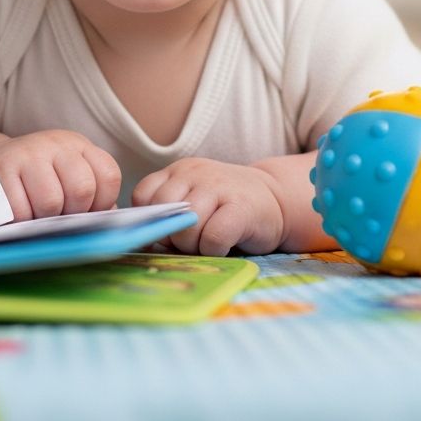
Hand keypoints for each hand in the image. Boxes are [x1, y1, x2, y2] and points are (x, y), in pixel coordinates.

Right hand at [0, 129, 121, 220]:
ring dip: (44, 220)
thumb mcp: (68, 179)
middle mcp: (56, 144)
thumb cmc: (37, 182)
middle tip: (58, 217)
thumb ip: (94, 199)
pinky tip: (17, 214)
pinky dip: (21, 221)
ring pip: (51, 202)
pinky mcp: (1, 168)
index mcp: (79, 146)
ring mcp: (28, 153)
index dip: (102, 204)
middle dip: (73, 214)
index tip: (86, 212)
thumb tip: (110, 219)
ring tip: (36, 215)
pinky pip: (20, 210)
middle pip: (82, 189)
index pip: (109, 176)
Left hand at [132, 157, 284, 255]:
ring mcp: (219, 186)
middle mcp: (195, 173)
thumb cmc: (226, 208)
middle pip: (164, 212)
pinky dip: (214, 250)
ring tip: (209, 243)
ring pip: (187, 226)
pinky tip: (225, 245)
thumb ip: (169, 214)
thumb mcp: (193, 200)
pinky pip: (213, 238)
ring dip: (194, 246)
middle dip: (173, 237)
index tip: (167, 232)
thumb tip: (147, 240)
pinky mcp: (241, 207)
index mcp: (179, 171)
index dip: (151, 221)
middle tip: (192, 242)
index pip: (143, 195)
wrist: (276, 199)